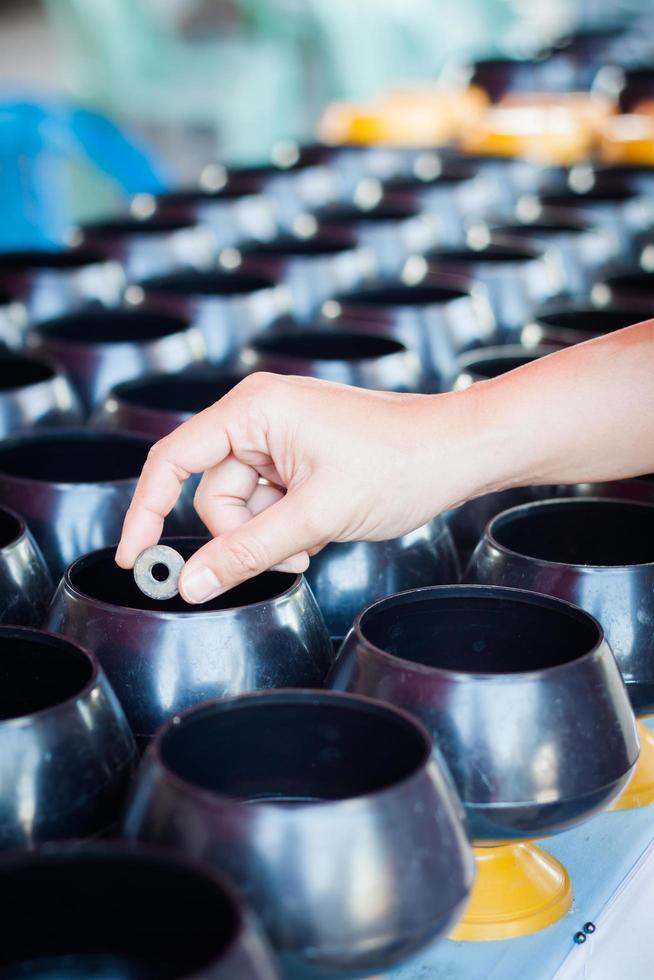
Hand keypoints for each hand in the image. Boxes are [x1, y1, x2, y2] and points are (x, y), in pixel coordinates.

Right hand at [115, 373, 482, 602]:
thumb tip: (191, 583)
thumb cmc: (399, 464)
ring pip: (243, 506)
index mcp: (253, 410)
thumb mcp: (316, 516)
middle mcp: (259, 417)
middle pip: (213, 494)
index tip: (134, 558)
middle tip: (291, 555)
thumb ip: (249, 551)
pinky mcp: (298, 457)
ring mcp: (280, 437)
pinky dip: (288, 527)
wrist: (458, 452)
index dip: (146, 511)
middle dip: (244, 535)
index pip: (173, 459)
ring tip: (317, 539)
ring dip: (271, 536)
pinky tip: (323, 529)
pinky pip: (269, 503)